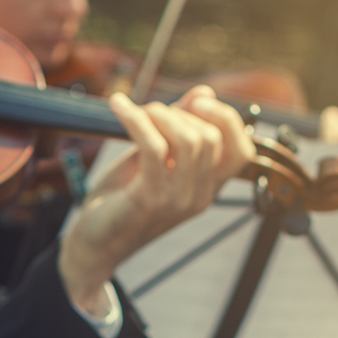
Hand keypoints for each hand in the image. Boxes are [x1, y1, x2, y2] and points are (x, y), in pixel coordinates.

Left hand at [58, 86, 254, 310]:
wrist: (95, 244)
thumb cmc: (122, 199)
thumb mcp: (155, 159)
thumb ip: (179, 127)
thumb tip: (204, 93)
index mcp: (207, 189)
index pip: (242, 152)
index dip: (226, 119)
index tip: (195, 104)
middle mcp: (199, 197)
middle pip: (210, 137)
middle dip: (178, 112)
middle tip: (148, 112)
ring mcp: (177, 201)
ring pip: (188, 139)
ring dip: (158, 114)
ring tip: (133, 112)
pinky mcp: (150, 199)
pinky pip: (153, 146)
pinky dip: (134, 119)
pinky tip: (118, 107)